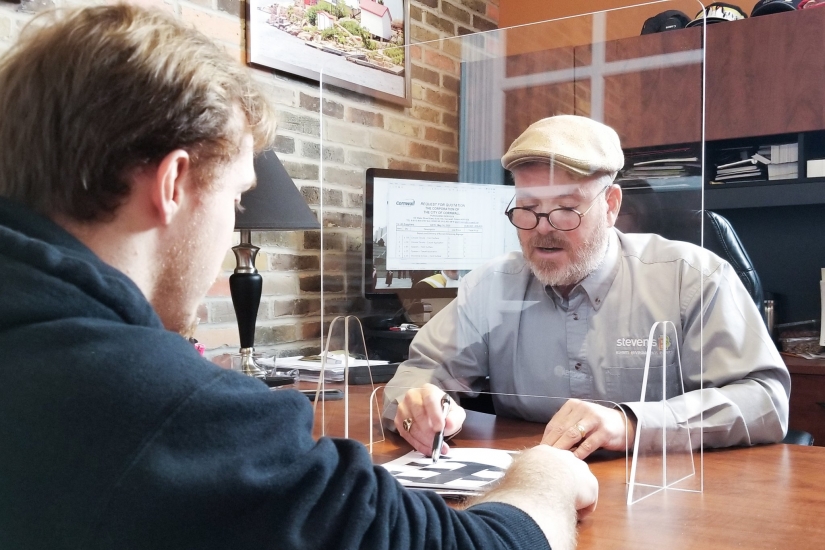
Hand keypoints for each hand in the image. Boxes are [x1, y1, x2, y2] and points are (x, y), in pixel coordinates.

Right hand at [394, 384, 465, 455]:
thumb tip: (449, 424)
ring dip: (423, 439)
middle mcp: (412, 396)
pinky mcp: (398, 420)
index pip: (430, 399)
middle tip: (437, 441)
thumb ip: (455, 418)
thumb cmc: (443, 411)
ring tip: (435, 447)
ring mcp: (403, 408)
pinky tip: (427, 448)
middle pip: (417, 413)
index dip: (434, 414)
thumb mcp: (455, 412)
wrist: (431, 412)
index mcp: (428, 390)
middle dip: (428, 430)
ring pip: (410, 425)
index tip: (440, 428)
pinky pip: (405, 434)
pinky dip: (417, 444)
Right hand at [471, 445, 598, 549]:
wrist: (544, 480)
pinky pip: (588, 502)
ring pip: (579, 485)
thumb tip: (501, 475)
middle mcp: (565, 457)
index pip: (550, 460)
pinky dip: (581, 509)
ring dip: (573, 496)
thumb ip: (515, 469)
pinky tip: (572, 513)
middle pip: (568, 469)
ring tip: (564, 506)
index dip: (548, 472)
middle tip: (555, 495)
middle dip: (564, 481)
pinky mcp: (591, 485)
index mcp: (546, 451)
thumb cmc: (525, 475)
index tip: (545, 482)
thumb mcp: (515, 467)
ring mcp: (580, 470)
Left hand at [542, 399, 635, 459]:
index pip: (554, 423)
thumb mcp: (580, 419)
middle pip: (562, 429)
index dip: (546, 438)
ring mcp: (594, 419)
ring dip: (561, 449)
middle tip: (543, 458)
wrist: (624, 424)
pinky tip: (572, 462)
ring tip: (554, 460)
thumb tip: (546, 443)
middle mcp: (583, 409)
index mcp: (573, 405)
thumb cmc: (597, 424)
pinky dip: (578, 454)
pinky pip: (588, 445)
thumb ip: (565, 427)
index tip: (539, 451)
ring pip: (572, 435)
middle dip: (551, 445)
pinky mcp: (604, 432)